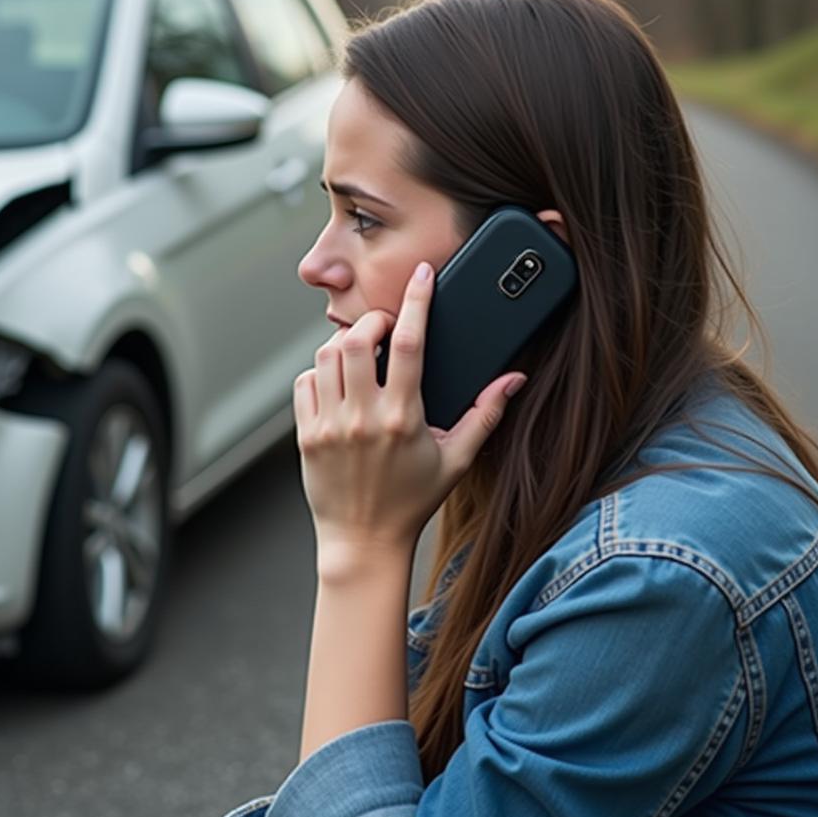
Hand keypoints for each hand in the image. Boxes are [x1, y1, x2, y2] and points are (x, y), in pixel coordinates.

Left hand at [293, 261, 527, 565]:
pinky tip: (338, 383)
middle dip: (372, 319)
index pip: (408, 343)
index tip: (422, 275)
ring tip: (361, 353)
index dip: (416, 301)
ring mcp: (329, 426)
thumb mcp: (457, 459)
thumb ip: (486, 415)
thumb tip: (514, 378)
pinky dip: (319, 372)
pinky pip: (304, 383)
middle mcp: (362, 418)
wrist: (364, 541)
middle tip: (385, 326)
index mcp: (403, 418)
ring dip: (343, 343)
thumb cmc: (413, 500)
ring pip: (325, 356)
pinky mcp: (306, 435)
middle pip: (356, 339)